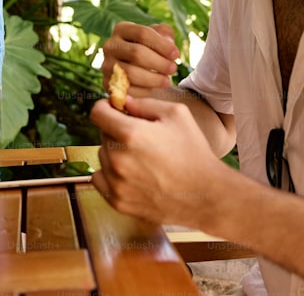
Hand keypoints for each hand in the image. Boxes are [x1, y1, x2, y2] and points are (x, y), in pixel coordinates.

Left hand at [90, 95, 229, 227]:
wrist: (205, 195)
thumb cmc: (194, 151)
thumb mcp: (177, 114)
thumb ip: (145, 103)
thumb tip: (123, 102)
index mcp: (130, 134)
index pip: (97, 113)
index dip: (105, 106)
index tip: (114, 109)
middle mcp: (118, 159)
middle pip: (103, 134)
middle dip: (116, 130)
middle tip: (140, 136)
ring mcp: (116, 183)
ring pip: (103, 156)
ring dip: (115, 152)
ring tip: (141, 158)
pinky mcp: (118, 202)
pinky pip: (100, 179)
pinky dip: (110, 174)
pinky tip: (130, 173)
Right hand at [101, 22, 178, 95]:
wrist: (137, 72)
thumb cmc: (151, 51)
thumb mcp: (159, 38)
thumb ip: (165, 33)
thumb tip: (167, 40)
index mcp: (122, 29)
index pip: (142, 33)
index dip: (162, 45)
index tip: (176, 54)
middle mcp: (110, 45)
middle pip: (137, 53)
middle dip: (159, 63)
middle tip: (173, 69)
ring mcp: (106, 65)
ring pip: (131, 73)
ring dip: (153, 78)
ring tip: (167, 80)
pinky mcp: (107, 84)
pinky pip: (127, 89)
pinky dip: (144, 91)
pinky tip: (154, 89)